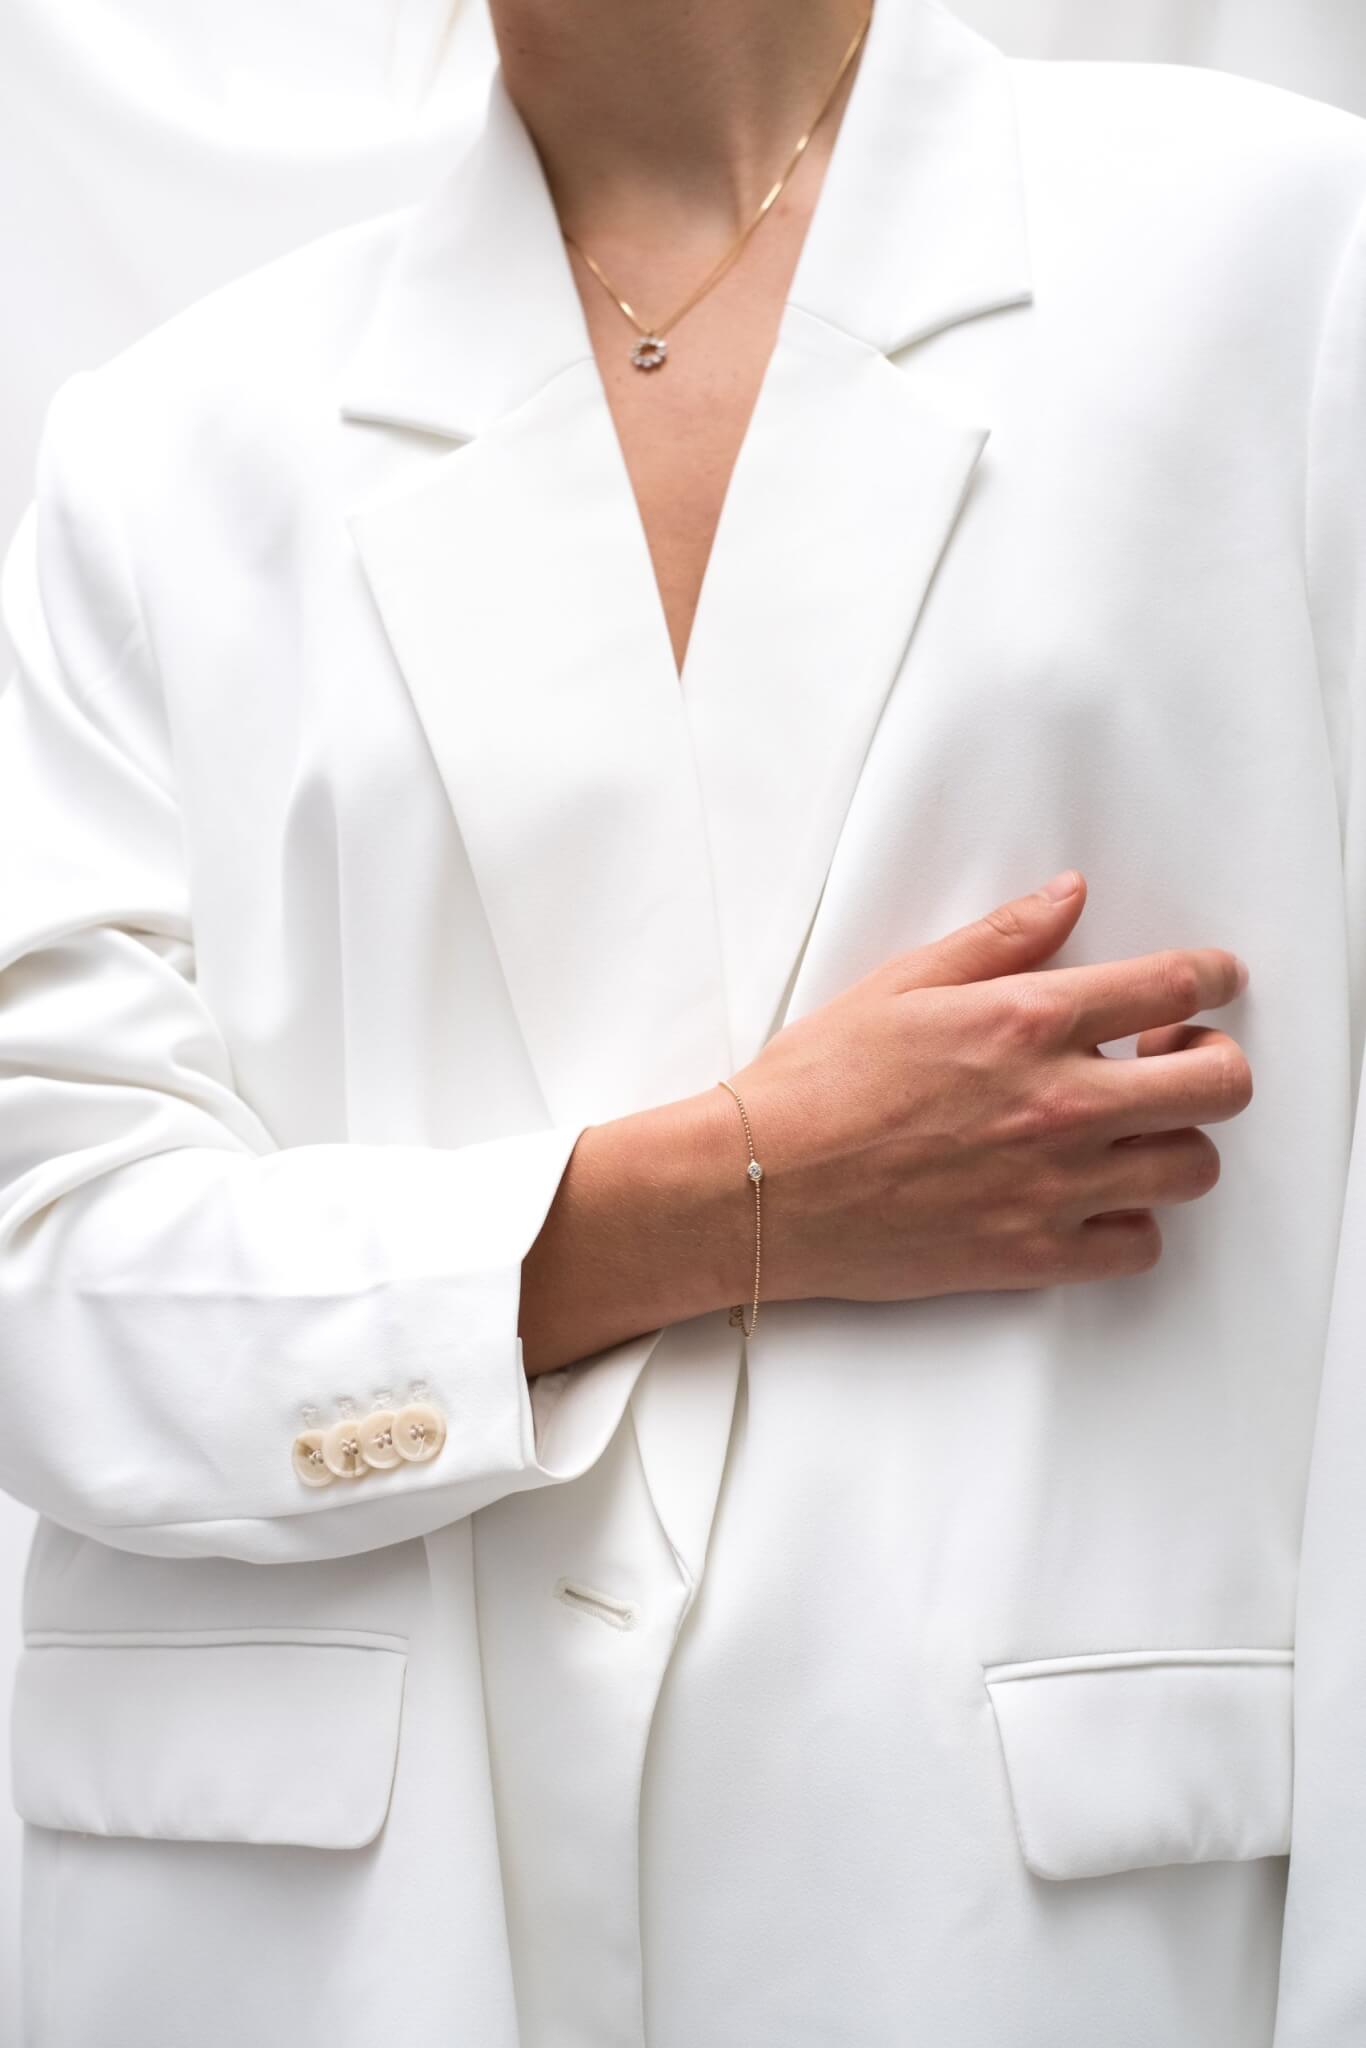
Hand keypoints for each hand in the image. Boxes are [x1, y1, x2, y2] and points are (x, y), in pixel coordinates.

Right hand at [727, 870, 1251, 1303]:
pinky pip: (1139, 1245)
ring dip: (1175, 1142)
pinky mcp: (1033, 1255)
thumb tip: (1070, 896)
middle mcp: (1057, 1103)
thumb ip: (1000, 939)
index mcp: (1025, 1021)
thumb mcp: (902, 983)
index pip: (1173, 986)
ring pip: (1191, 1168)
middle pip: (1216, 1084)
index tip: (1215, 980)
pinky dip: (1132, 1221)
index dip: (1213, 977)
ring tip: (1130, 1130)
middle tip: (1176, 1058)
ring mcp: (1052, 1186)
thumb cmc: (816, 1082)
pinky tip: (1093, 1195)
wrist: (757, 1186)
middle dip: (1214, 1061)